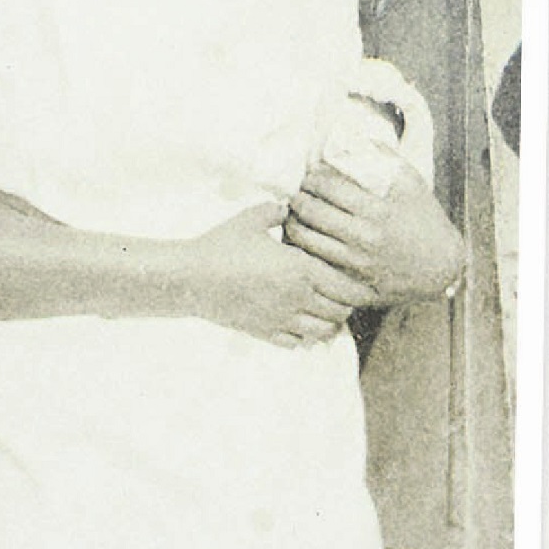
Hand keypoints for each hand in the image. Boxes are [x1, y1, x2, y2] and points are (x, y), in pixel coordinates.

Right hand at [187, 202, 376, 347]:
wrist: (192, 276)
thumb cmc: (222, 245)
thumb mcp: (250, 219)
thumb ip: (275, 211)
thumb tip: (288, 205)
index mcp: (300, 269)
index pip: (347, 287)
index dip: (357, 287)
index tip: (355, 282)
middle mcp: (298, 297)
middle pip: (340, 311)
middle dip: (344, 305)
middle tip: (338, 295)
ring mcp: (283, 319)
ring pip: (323, 331)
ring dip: (327, 323)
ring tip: (320, 311)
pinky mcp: (266, 332)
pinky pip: (299, 343)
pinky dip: (304, 336)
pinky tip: (296, 323)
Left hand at [285, 160, 464, 306]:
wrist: (444, 267)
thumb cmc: (424, 219)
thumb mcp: (411, 183)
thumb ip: (383, 156)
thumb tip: (353, 134)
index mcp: (377, 210)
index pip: (326, 186)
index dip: (310, 178)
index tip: (308, 176)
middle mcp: (366, 238)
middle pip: (310, 212)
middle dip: (296, 198)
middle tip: (294, 194)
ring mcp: (359, 264)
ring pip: (306, 240)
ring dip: (292, 224)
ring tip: (292, 215)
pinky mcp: (356, 285)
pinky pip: (316, 267)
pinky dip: (303, 252)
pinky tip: (302, 242)